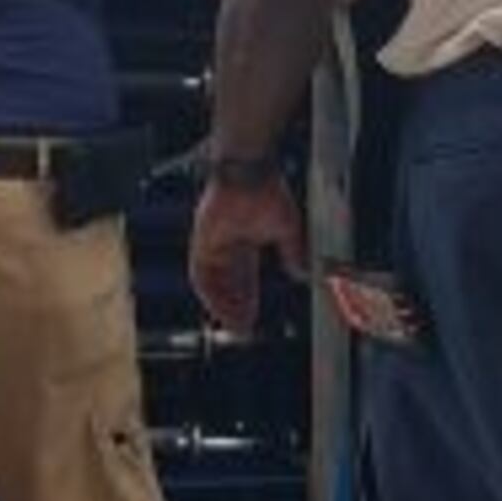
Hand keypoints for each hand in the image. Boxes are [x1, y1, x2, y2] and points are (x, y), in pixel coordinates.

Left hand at [188, 172, 307, 339]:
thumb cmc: (266, 189)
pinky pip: (199, 275)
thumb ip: (292, 252)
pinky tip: (218, 308)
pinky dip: (209, 293)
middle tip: (244, 329)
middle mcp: (224, 243)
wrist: (249, 171)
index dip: (249, 296)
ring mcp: (210, 242)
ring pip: (212, 283)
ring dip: (222, 305)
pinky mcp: (201, 240)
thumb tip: (302, 273)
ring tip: (233, 324)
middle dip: (236, 307)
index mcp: (244, 238)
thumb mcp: (286, 228)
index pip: (244, 275)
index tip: (255, 315)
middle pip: (227, 283)